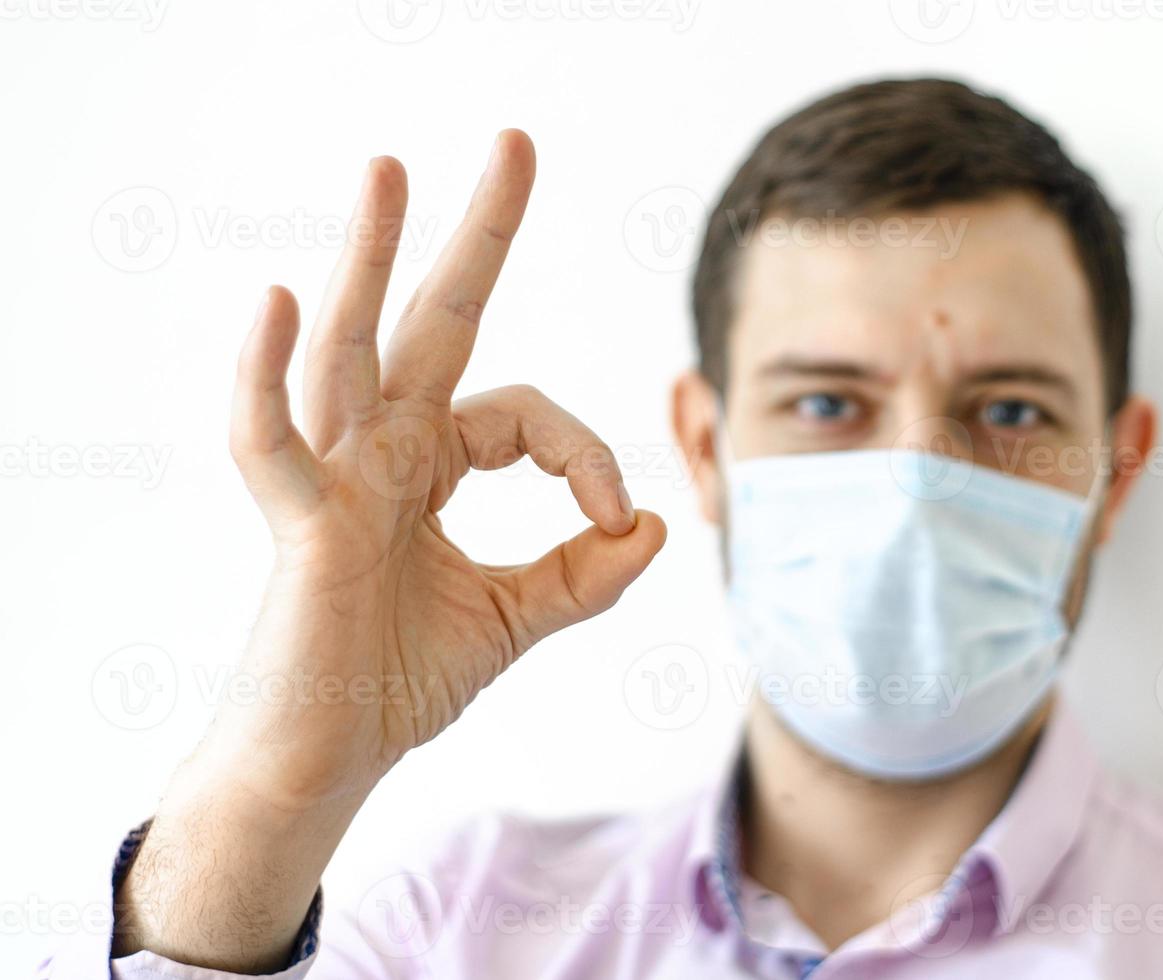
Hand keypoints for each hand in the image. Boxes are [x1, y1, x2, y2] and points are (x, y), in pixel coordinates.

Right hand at [115, 130, 665, 970]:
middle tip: (517, 141)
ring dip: (371, 257)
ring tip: (391, 169)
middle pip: (433, 320)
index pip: (527, 417)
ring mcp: (334, 476)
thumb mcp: (516, 618)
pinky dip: (267, 376)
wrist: (330, 761)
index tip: (616, 522)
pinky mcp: (297, 523)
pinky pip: (269, 439)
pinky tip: (280, 302)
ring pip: (351, 348)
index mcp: (430, 464)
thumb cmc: (398, 681)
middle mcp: (381, 450)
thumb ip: (583, 575)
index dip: (585, 455)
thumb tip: (655, 524)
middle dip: (476, 235)